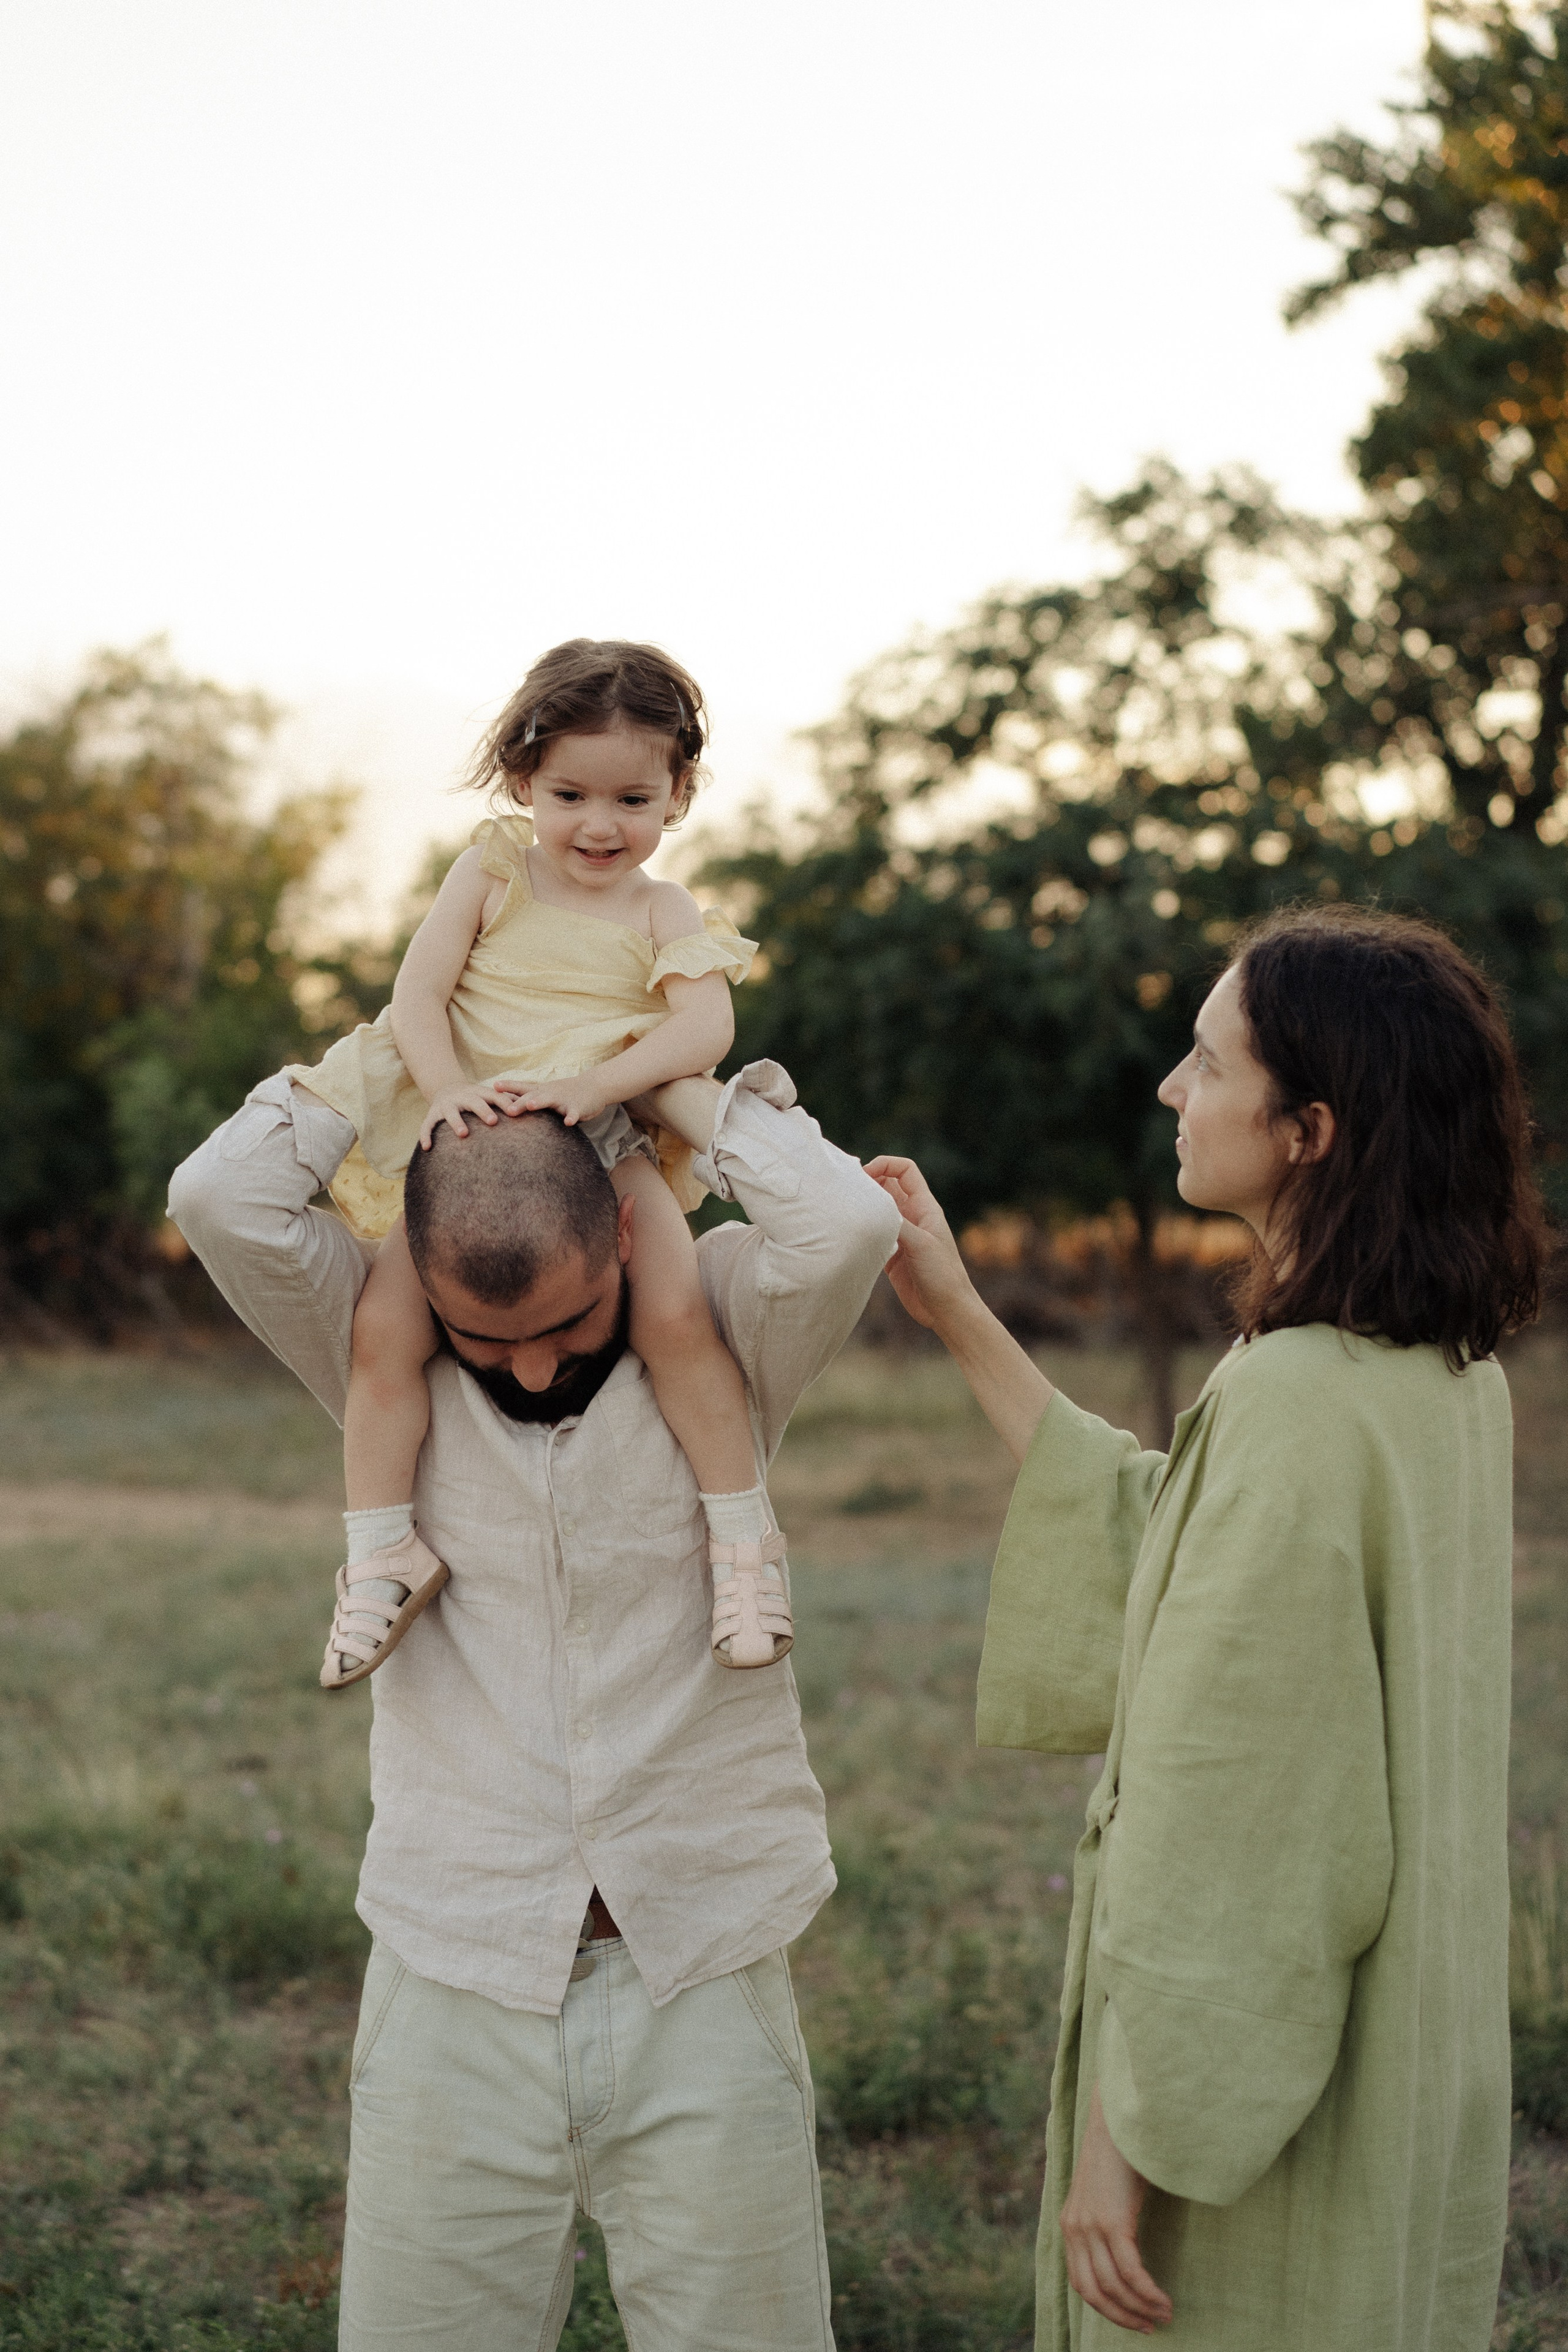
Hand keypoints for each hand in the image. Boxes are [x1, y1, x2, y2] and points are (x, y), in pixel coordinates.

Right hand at [417, 1081, 529, 1149]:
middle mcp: (462, 1097)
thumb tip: (533, 1106)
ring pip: (451, 1114)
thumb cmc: (475, 1098)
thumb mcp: (488, 1096)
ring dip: (457, 1122)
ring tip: (464, 1133)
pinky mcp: (432, 1114)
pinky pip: (427, 1125)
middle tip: (493, 1121)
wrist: (445, 1088)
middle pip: (474, 1102)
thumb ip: (506, 1101)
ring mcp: (447, 1105)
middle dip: (483, 1110)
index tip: (516, 1113)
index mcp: (479, 1093)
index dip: (505, 1103)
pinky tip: (428, 1148)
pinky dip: (426, 1135)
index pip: (494, 1096)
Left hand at [514, 1072, 612, 1126]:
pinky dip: (571, 1117)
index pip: (521, 1087)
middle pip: (531, 1096)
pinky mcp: (577, 1107)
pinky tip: (568, 1123)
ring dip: (540, 1102)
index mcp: (541, 1091)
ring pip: (550, 1100)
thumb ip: (530, 1100)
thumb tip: (508, 1107)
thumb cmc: (566, 1092)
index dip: (508, 1086)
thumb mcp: (546, 1093)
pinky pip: (573, 1113)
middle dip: (519, 1102)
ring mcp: (563, 1099)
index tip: (493, 1086)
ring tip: (530, 1105)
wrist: (595, 1086)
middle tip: (508, 1109)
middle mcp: (549, 1093)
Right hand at [864, 1154, 974, 1333]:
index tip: (864, 1175)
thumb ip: (898, 1223)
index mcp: (924, 1206)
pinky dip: (862, 1230)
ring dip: (863, 1206)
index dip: (885, 1165)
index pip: (905, 1170)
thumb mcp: (921, 1244)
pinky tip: (849, 1234)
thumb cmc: (943, 1275)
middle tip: (847, 1190)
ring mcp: (901, 1235)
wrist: (947, 1310)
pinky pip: (873, 1234)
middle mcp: (912, 1216)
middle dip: (868, 1182)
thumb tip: (871, 1205)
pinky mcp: (891, 1254)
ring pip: (878, 1210)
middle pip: (887, 1186)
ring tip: (843, 1209)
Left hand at [1059, 2087, 1170, 2333]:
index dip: (1106, 2306)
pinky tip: (1163, 2300)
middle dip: (1122, 2315)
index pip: (1080, 2281)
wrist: (1118, 2117)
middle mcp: (1074, 2228)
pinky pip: (1129, 2272)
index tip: (1132, 2317)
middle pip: (1093, 2292)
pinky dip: (1147, 2292)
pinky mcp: (1111, 2221)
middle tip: (1149, 2326)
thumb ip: (1107, 2218)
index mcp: (1070, 2223)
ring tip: (1164, 2314)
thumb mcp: (1105, 2190)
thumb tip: (1126, 2248)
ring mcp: (1090, 2225)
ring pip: (1113, 2286)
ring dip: (1140, 2308)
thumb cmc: (1121, 2152)